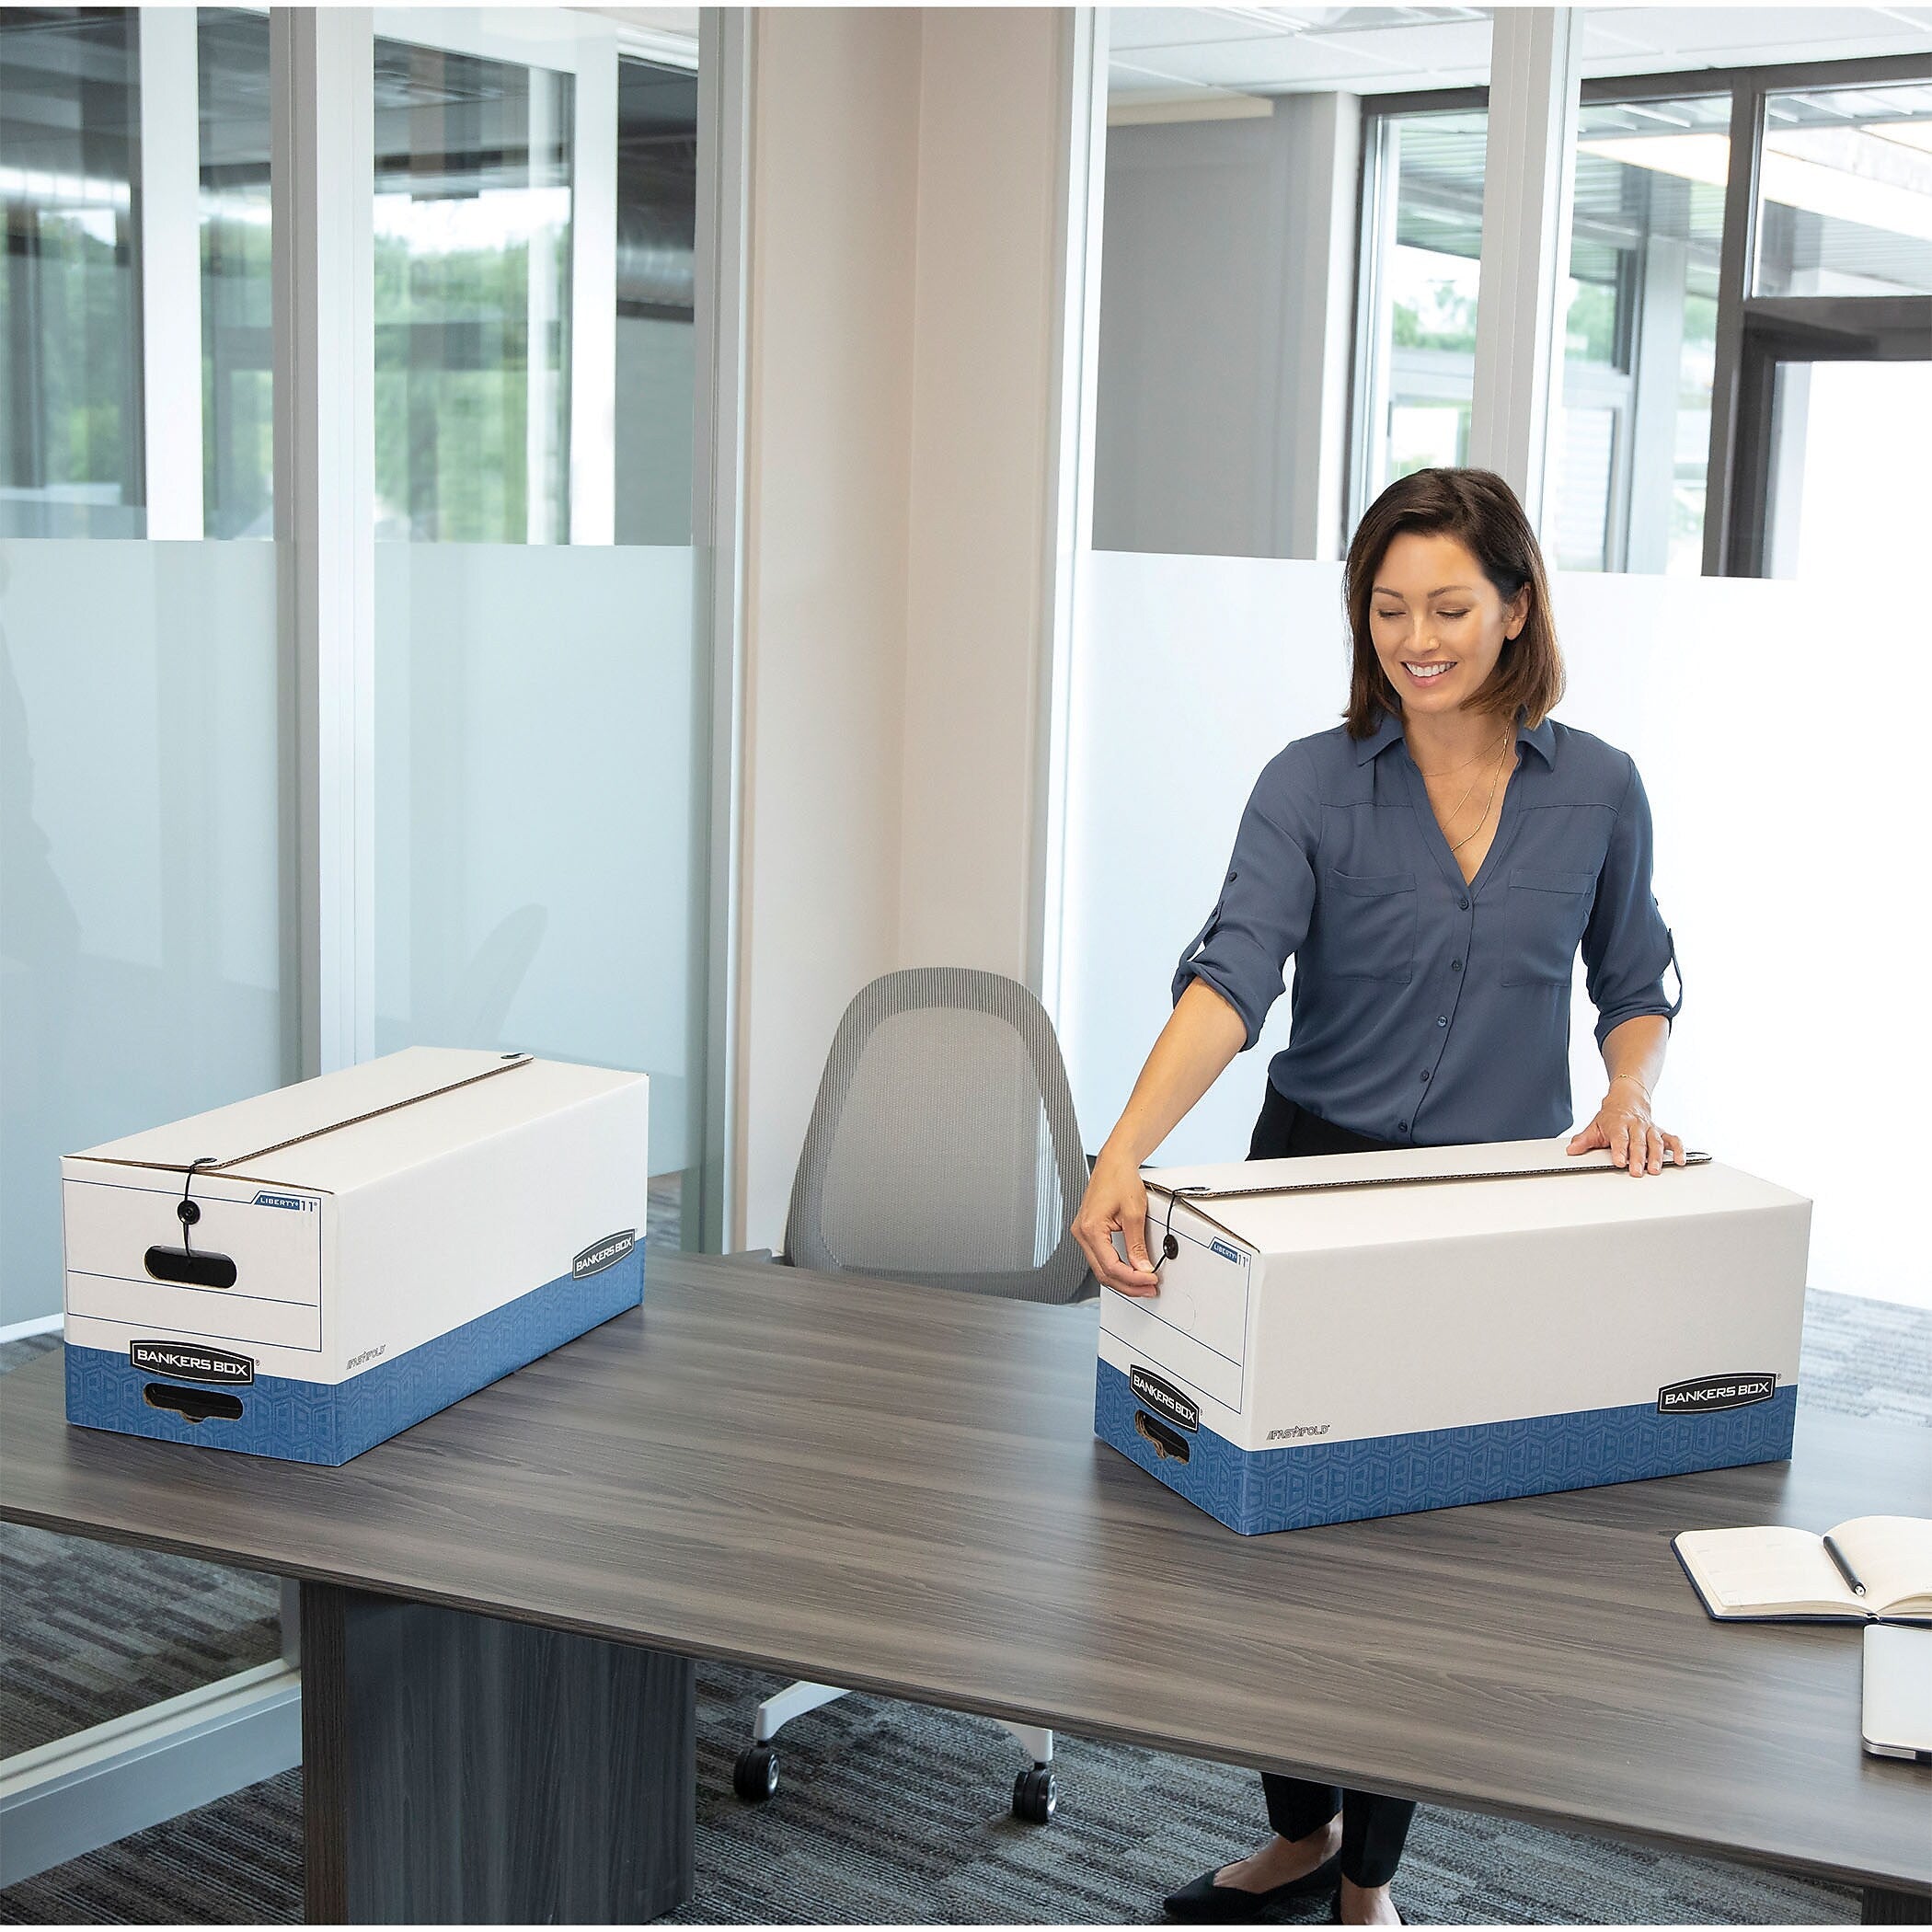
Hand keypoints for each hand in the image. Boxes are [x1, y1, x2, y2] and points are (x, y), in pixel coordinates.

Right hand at [1072, 1153, 1160, 1296]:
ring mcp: (1083, 1234)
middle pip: (1104, 1273)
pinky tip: (1130, 1272)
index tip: (1150, 1279)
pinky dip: (1116, 1268)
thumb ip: (1137, 1244)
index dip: (1133, 1278)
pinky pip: (1100, 1258)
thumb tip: (1142, 1267)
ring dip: (1122, 1279)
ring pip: (1101, 1269)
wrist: (1114, 1163)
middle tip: (1149, 1289)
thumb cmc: (1119, 1179)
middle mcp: (1082, 1233)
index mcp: (1090, 1229)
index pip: (1111, 1266)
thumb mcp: (1134, 1213)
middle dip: (1128, 1285)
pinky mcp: (1089, 1233)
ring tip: (1142, 1284)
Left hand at [1567, 1077, 1684, 1175]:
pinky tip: (1681, 1160)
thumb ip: (1584, 1140)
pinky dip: (1679, 1149)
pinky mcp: (1661, 1132)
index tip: (1620, 1162)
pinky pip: (1673, 1139)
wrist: (1627, 1098)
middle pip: (1638, 1142)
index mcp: (1618, 1124)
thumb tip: (1571, 1150)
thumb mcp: (1594, 1126)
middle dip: (1638, 1157)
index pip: (1619, 1138)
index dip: (1620, 1150)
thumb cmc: (1611, 1116)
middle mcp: (1636, 1126)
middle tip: (1637, 1171)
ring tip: (1655, 1170)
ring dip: (1657, 1157)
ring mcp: (1650, 1129)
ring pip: (1656, 1142)